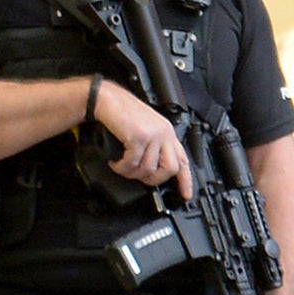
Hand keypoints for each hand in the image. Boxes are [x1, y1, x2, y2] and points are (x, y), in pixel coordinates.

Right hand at [94, 79, 193, 199]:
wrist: (107, 99)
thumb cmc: (123, 114)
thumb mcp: (146, 129)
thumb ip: (154, 146)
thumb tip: (153, 170)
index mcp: (168, 133)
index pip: (183, 160)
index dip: (185, 181)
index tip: (185, 195)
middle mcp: (163, 133)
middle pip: (170, 169)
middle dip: (153, 180)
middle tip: (139, 178)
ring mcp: (152, 135)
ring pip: (148, 169)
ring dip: (132, 174)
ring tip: (122, 168)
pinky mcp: (138, 137)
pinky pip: (132, 164)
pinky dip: (121, 167)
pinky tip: (116, 162)